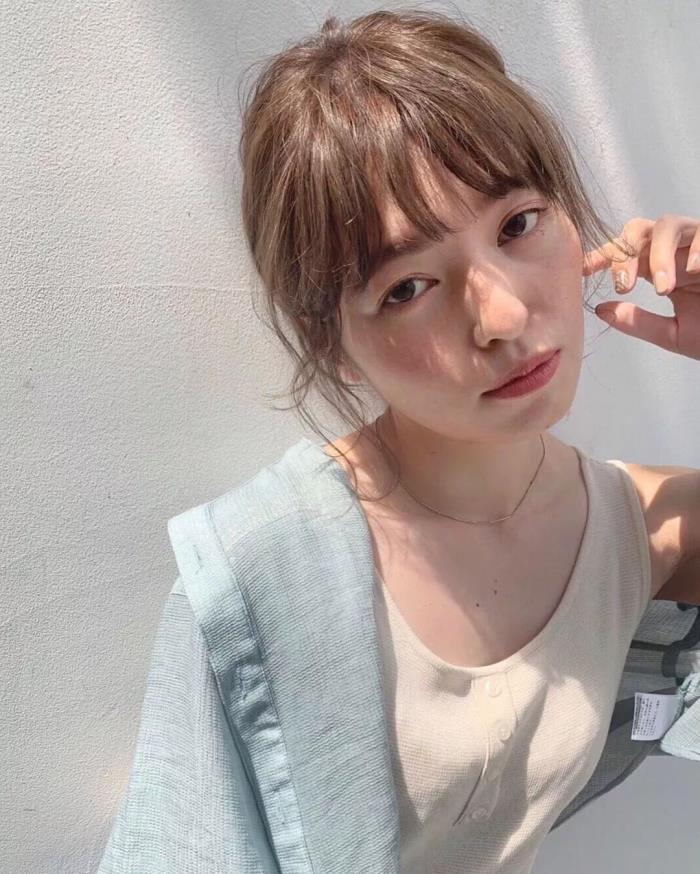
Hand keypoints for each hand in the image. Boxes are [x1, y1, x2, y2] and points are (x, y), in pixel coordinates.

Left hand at [583, 214, 699, 359]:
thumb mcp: (674, 334)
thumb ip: (638, 322)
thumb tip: (601, 310)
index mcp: (660, 269)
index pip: (624, 253)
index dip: (600, 256)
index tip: (580, 270)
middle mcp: (677, 252)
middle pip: (638, 230)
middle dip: (625, 254)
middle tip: (623, 286)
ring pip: (668, 224)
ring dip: (658, 254)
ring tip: (661, 287)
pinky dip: (697, 248)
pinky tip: (693, 270)